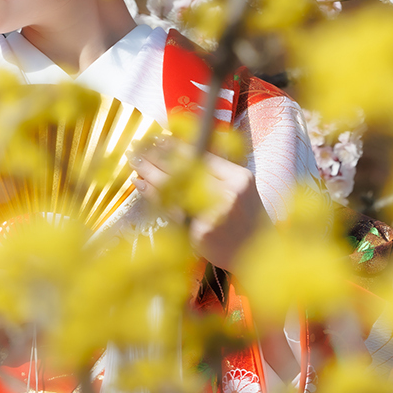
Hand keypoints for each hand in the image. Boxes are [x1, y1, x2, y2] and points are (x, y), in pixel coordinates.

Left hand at [132, 142, 269, 270]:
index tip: (158, 138)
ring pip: (174, 188)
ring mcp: (213, 215)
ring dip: (150, 172)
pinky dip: (154, 195)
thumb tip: (180, 147)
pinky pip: (172, 209)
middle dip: (157, 155)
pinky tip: (142, 184)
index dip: (176, 146)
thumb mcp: (241, 188)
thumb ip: (217, 169)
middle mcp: (228, 195)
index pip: (201, 156)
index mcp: (239, 178)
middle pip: (185, 169)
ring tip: (134, 160)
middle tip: (138, 145)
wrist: (258, 254)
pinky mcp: (200, 233)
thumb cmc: (247, 218)